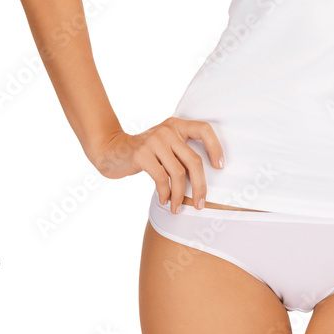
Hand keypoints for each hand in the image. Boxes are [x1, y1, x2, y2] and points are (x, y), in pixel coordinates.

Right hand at [89, 117, 223, 212]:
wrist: (112, 151)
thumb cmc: (145, 153)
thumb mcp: (165, 145)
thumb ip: (181, 152)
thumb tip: (204, 179)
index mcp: (177, 125)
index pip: (204, 130)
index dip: (215, 147)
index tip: (220, 167)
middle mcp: (168, 130)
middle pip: (194, 160)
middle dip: (200, 186)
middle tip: (200, 204)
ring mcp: (155, 141)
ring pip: (179, 173)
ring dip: (179, 195)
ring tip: (176, 208)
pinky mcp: (142, 154)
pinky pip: (161, 178)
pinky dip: (165, 193)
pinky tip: (164, 200)